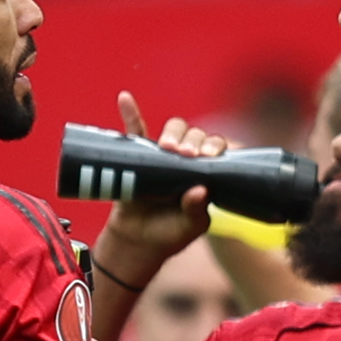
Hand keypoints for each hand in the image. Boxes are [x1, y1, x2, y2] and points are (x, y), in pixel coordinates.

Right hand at [90, 90, 232, 276]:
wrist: (137, 242)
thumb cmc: (169, 234)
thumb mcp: (189, 228)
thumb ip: (196, 212)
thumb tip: (201, 190)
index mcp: (204, 173)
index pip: (214, 151)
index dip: (214, 147)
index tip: (208, 156)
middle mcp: (186, 161)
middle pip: (194, 136)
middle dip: (193, 141)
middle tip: (186, 155)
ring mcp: (162, 157)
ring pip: (171, 131)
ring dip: (172, 133)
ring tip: (167, 147)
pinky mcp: (138, 156)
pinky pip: (134, 131)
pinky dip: (130, 113)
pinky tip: (125, 98)